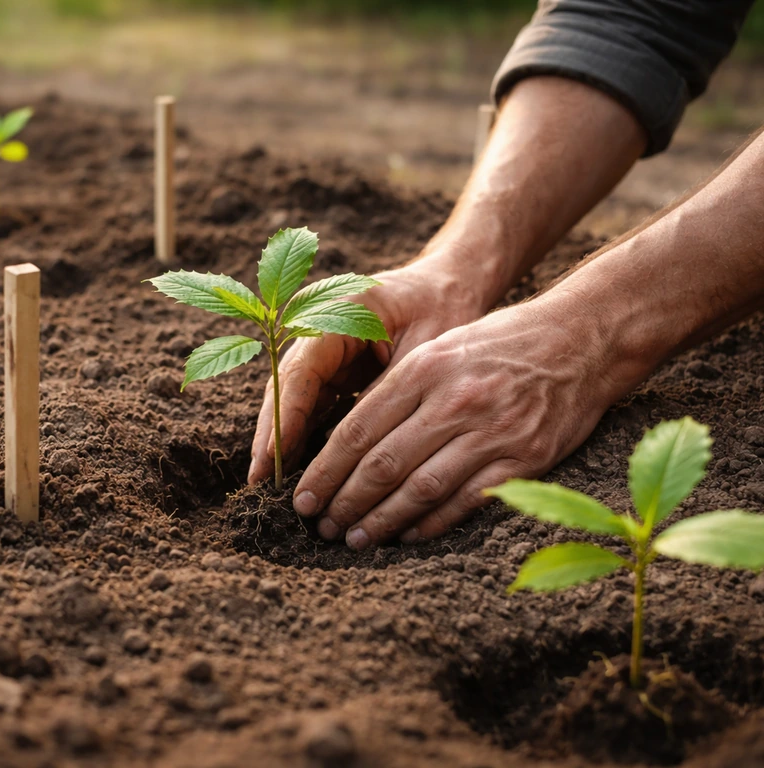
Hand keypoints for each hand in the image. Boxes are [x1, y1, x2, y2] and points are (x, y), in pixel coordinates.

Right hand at [247, 253, 486, 486]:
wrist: (452, 283)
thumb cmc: (443, 306)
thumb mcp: (422, 351)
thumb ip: (386, 393)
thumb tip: (356, 447)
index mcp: (333, 311)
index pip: (298, 373)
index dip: (283, 419)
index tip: (270, 460)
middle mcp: (315, 328)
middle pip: (285, 388)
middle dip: (272, 436)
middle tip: (259, 482)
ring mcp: (320, 350)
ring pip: (293, 400)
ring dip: (283, 441)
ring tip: (270, 485)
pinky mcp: (332, 368)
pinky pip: (311, 405)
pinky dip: (304, 436)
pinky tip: (297, 470)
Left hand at [290, 296, 636, 548]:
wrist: (580, 340)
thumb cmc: (499, 345)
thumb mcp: (440, 348)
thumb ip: (397, 390)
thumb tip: (347, 444)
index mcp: (424, 369)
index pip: (358, 430)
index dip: (325, 470)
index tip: (303, 496)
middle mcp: (453, 400)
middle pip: (382, 464)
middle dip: (344, 501)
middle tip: (320, 526)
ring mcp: (490, 432)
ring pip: (419, 489)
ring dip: (380, 520)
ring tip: (353, 538)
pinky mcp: (523, 459)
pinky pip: (466, 502)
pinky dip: (431, 524)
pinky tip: (406, 536)